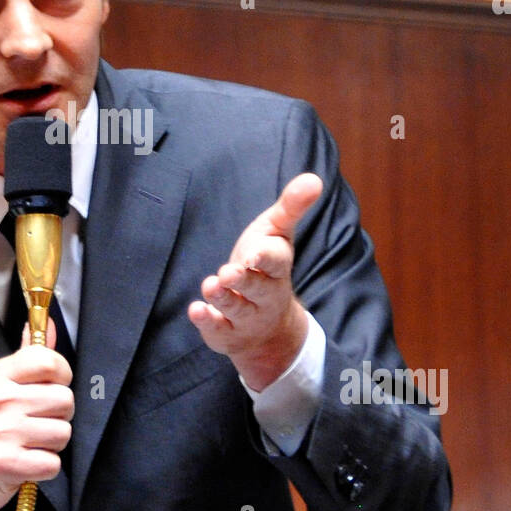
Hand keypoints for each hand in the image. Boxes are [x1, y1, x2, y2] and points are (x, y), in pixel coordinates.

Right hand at [0, 317, 72, 510]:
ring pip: (63, 433)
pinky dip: (43, 469)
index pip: (49, 361)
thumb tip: (48, 325)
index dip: (61, 378)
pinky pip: (52, 463)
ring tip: (27, 445)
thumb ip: (27, 357)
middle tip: (34, 425)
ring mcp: (0, 431)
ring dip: (51, 445)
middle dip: (58, 417)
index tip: (50, 389)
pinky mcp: (5, 462)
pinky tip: (24, 464)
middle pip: (64, 400)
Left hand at [188, 173, 322, 391]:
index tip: (254, 254)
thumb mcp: (278, 233)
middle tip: (227, 273)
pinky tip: (196, 310)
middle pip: (256, 289)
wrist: (268, 325)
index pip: (275, 262)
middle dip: (243, 281)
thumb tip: (314, 178)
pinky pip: (217, 328)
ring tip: (210, 285)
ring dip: (222, 298)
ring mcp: (246, 316)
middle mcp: (265, 295)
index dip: (265, 258)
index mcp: (277, 268)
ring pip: (236, 309)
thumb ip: (291, 207)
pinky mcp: (226, 331)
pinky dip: (207, 320)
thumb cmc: (266, 266)